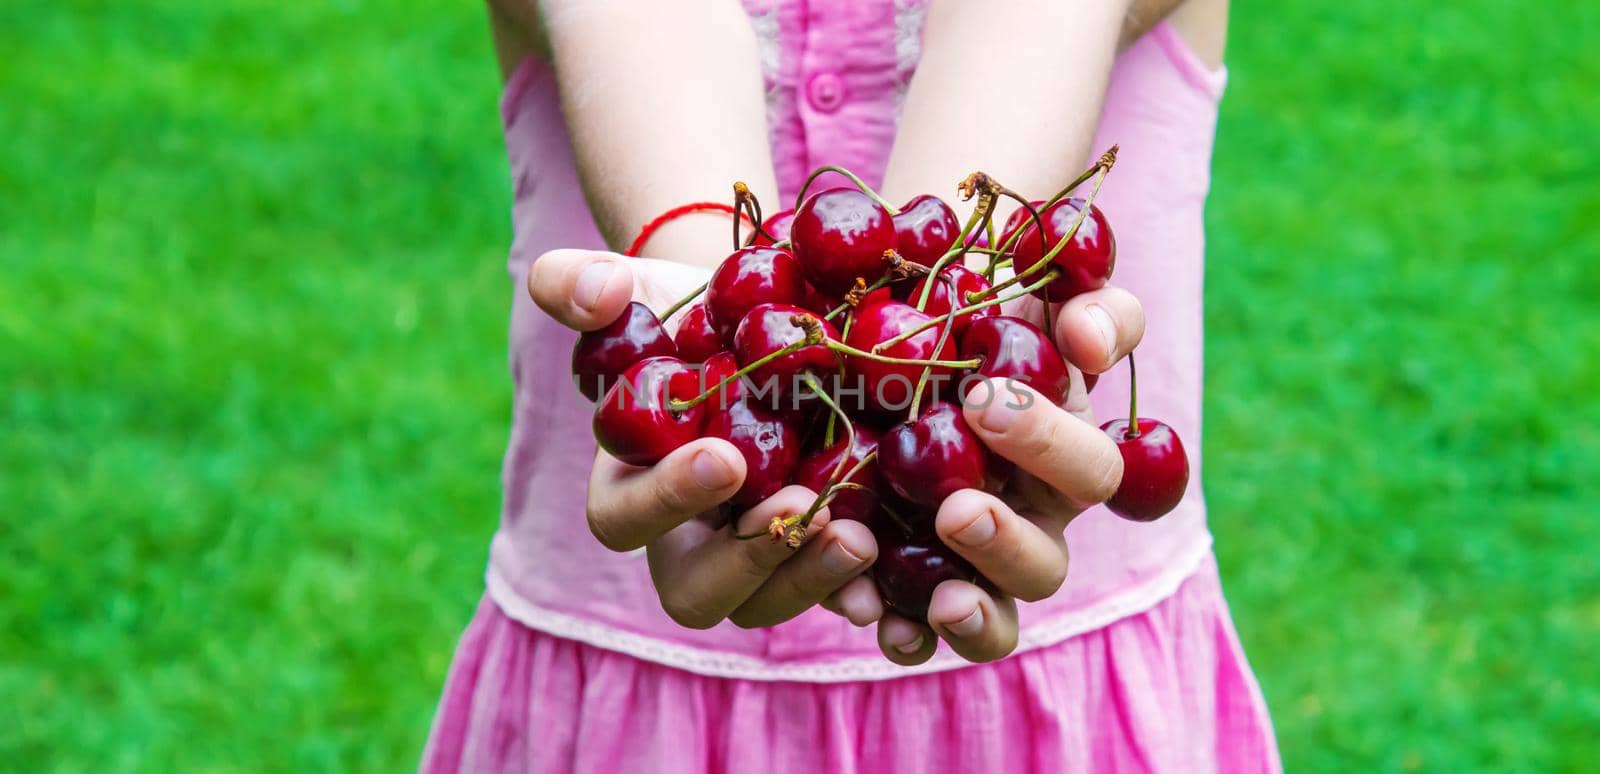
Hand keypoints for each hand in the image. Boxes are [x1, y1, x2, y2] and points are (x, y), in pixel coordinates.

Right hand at [528, 249, 879, 628]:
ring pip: (767, 603)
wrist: (773, 326)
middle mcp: (689, 538)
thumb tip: (596, 292)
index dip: (667, 498)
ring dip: (809, 580)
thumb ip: (582, 284)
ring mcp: (756, 555)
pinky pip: (833, 595)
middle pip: (697, 591)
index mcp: (629, 485)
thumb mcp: (636, 291)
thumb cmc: (689, 316)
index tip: (723, 457)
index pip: (624, 518)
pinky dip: (859, 590)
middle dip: (745, 560)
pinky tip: (892, 570)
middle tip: (797, 507)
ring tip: (856, 536)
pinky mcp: (817, 550)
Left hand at [823, 286, 1145, 663]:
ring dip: (974, 613)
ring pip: (995, 617)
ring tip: (942, 600)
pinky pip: (917, 632)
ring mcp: (971, 564)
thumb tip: (1090, 337)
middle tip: (956, 509)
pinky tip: (869, 614)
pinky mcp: (912, 589)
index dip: (1051, 445)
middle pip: (1045, 561)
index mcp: (1066, 458)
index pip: (1092, 469)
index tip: (985, 399)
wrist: (894, 336)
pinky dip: (901, 633)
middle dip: (1005, 540)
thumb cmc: (980, 315)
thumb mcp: (1038, 292)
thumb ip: (1091, 304)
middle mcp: (1028, 521)